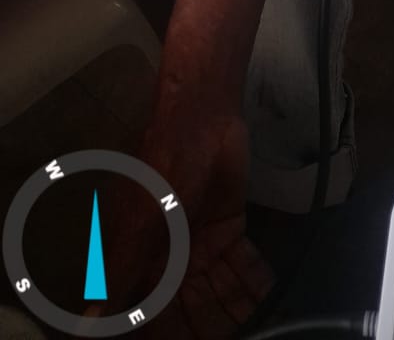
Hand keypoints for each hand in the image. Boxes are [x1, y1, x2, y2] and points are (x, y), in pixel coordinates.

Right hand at [101, 109, 274, 337]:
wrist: (201, 116)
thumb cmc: (163, 167)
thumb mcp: (139, 224)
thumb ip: (120, 277)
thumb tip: (85, 330)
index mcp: (139, 263)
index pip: (150, 315)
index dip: (167, 334)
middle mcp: (169, 260)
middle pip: (188, 308)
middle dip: (207, 326)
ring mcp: (201, 246)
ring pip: (218, 290)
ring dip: (235, 310)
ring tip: (257, 329)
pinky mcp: (229, 230)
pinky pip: (241, 265)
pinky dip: (252, 283)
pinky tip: (267, 300)